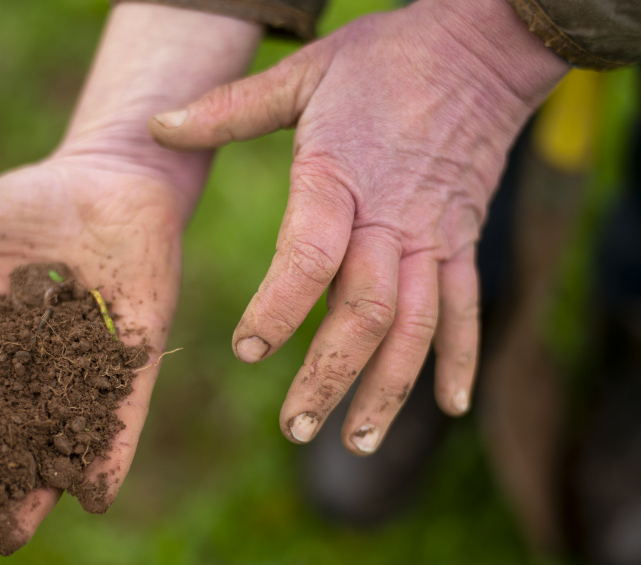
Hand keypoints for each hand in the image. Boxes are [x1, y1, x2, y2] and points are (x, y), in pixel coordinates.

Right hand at [0, 152, 185, 554]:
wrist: (110, 179)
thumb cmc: (34, 203)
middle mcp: (29, 375)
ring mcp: (83, 373)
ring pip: (53, 448)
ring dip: (32, 496)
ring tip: (7, 540)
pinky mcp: (132, 362)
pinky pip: (123, 420)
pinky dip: (110, 457)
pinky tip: (95, 497)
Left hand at [151, 0, 567, 453]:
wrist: (481, 46)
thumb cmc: (384, 60)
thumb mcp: (303, 73)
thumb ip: (230, 109)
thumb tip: (158, 126)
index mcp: (341, 178)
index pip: (309, 257)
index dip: (279, 308)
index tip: (248, 351)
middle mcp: (391, 219)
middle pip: (363, 313)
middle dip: (329, 376)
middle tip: (294, 426)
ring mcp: (434, 236)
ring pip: (415, 328)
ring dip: (388, 389)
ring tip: (355, 443)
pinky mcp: (463, 242)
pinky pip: (466, 309)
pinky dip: (461, 359)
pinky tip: (448, 408)